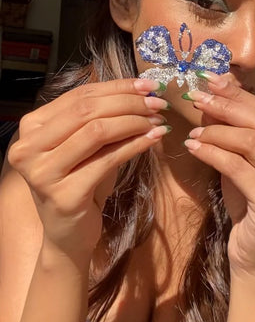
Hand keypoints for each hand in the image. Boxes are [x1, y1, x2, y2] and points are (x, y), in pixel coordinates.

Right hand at [8, 78, 169, 257]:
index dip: (117, 87)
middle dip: (129, 102)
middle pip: (87, 111)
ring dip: (135, 122)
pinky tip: (153, 139)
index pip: (79, 96)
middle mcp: (28, 147)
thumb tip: (142, 91)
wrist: (67, 235)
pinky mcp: (64, 195)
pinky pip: (108, 159)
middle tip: (158, 104)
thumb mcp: (86, 144)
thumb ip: (101, 116)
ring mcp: (42, 173)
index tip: (148, 86)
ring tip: (158, 121)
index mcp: (31, 127)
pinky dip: (136, 145)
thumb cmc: (79, 182)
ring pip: (98, 131)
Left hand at [184, 74, 254, 274]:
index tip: (211, 82)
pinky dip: (212, 153)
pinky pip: (238, 168)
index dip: (240, 96)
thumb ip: (238, 128)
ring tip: (194, 130)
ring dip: (216, 132)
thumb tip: (216, 89)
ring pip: (251, 143)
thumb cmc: (252, 204)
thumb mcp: (247, 160)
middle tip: (198, 97)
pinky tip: (194, 147)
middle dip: (227, 106)